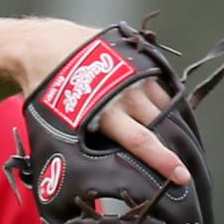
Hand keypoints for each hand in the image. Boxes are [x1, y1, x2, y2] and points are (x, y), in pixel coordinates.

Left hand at [18, 21, 190, 185]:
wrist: (41, 44)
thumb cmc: (45, 90)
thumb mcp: (55, 123)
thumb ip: (77, 146)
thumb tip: (77, 178)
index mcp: (104, 112)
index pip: (141, 142)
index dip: (163, 161)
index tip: (181, 177)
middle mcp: (125, 92)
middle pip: (160, 123)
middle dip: (173, 142)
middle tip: (182, 160)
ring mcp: (136, 72)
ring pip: (164, 104)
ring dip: (168, 121)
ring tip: (171, 136)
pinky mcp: (140, 59)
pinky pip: (161, 85)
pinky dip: (163, 101)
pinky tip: (160, 112)